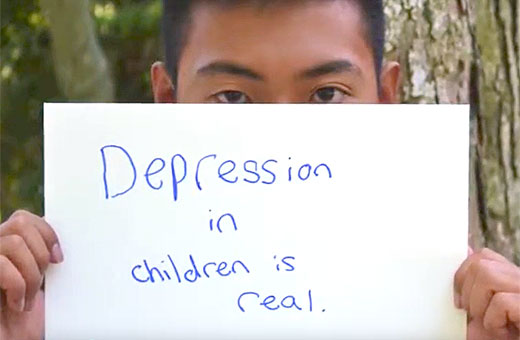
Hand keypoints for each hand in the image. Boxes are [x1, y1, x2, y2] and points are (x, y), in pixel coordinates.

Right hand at [0, 210, 62, 339]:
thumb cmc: (29, 322)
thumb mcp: (42, 283)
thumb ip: (46, 258)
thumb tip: (75, 234)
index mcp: (7, 248)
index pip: (24, 218)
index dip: (46, 232)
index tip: (59, 258)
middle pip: (20, 222)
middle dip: (40, 251)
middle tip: (43, 278)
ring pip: (13, 242)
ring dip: (31, 273)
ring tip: (29, 298)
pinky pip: (1, 264)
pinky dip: (18, 285)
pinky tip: (18, 304)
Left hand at [454, 248, 519, 339]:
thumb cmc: (501, 334)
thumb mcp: (481, 307)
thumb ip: (473, 281)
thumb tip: (467, 248)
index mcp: (511, 277)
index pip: (484, 255)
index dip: (463, 274)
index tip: (460, 299)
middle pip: (481, 264)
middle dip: (467, 292)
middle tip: (475, 315)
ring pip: (488, 275)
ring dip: (479, 305)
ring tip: (489, 323)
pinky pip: (502, 301)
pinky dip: (493, 321)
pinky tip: (502, 331)